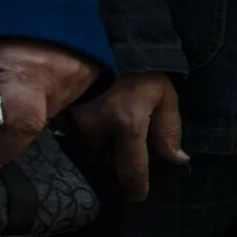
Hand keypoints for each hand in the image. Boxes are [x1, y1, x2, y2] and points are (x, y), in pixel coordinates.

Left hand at [0, 38, 100, 175]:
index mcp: (28, 75)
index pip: (22, 126)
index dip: (3, 150)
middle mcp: (60, 79)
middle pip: (36, 119)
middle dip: (12, 122)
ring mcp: (80, 74)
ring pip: (52, 108)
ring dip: (31, 106)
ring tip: (14, 83)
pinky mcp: (92, 67)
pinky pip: (68, 94)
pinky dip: (47, 94)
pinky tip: (34, 76)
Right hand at [62, 71, 185, 200]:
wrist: (107, 40)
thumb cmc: (142, 70)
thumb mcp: (165, 96)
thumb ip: (169, 130)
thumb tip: (177, 160)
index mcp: (127, 123)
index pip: (131, 168)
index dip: (136, 186)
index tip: (138, 195)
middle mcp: (97, 126)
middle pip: (106, 160)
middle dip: (116, 160)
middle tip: (126, 149)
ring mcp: (74, 119)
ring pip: (87, 148)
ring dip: (99, 147)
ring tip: (110, 132)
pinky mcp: (60, 111)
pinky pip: (72, 134)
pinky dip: (83, 134)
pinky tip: (93, 121)